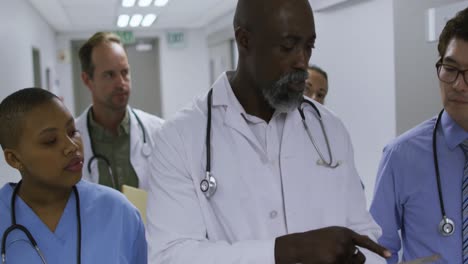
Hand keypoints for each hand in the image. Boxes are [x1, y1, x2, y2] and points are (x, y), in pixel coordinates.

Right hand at [274, 226, 390, 263]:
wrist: (298, 246)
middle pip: (359, 258)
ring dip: (344, 263)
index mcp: (345, 232)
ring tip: (329, 257)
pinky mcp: (334, 262)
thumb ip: (346, 240)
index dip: (378, 249)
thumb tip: (360, 252)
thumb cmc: (315, 241)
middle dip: (353, 260)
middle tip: (338, 257)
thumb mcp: (332, 235)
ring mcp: (340, 252)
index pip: (365, 242)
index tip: (390, 254)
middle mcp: (345, 241)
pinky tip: (327, 260)